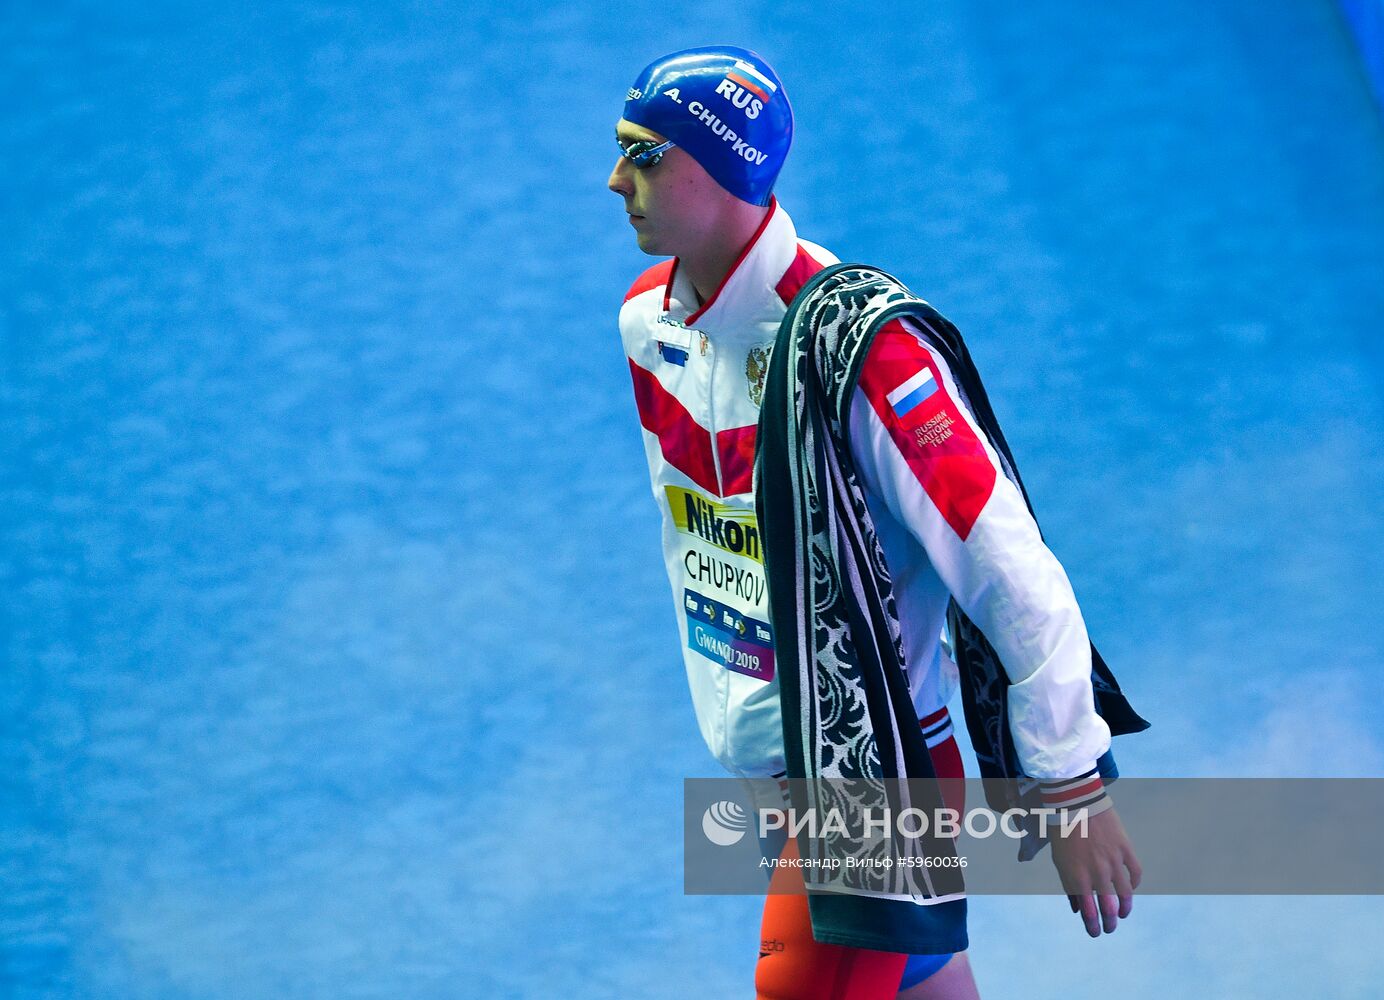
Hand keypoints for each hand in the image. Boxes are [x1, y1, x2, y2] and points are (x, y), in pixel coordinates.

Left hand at [1048, 805, 1141, 937]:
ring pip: (1125, 894)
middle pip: (1108, 907)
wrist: (1075, 801)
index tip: (1095, 933)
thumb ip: (1068, 885)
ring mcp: (1113, 862)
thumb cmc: (1062, 831)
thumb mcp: (1059, 860)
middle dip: (1110, 922)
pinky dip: (1134, 884)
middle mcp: (1097, 873)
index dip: (1092, 925)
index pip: (1088, 911)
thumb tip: (1077, 908)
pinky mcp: (1125, 849)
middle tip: (1110, 929)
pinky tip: (1131, 889)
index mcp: (1077, 877)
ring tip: (1122, 914)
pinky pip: (1135, 873)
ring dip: (1124, 908)